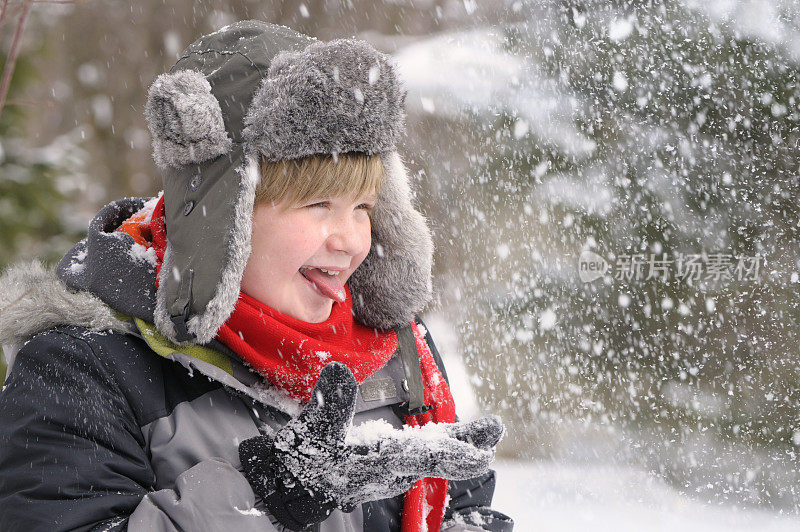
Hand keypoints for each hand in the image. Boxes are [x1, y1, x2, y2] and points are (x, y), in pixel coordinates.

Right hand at [239, 362, 503, 530]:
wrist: (293, 484)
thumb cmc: (305, 456)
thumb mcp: (314, 428)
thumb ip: (329, 403)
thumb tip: (338, 371)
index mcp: (378, 460)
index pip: (423, 457)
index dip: (453, 453)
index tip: (482, 452)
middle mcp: (391, 469)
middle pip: (436, 458)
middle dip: (468, 447)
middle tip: (496, 432)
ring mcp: (391, 471)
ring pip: (431, 458)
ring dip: (460, 447)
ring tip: (488, 434)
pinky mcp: (387, 467)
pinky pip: (421, 458)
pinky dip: (442, 450)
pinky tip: (454, 442)